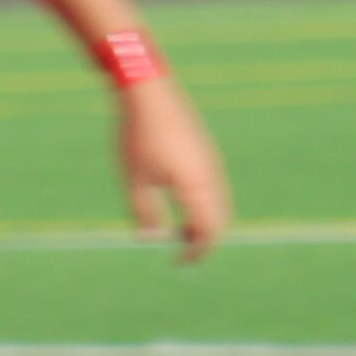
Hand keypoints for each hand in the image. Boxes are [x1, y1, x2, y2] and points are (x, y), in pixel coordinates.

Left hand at [120, 80, 227, 263]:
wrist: (148, 92)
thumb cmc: (136, 137)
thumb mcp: (134, 180)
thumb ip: (144, 213)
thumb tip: (152, 239)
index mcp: (196, 184)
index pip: (208, 229)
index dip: (197, 251)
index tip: (179, 262)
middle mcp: (211, 174)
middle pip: (221, 219)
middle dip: (205, 239)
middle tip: (183, 252)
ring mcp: (212, 161)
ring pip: (220, 203)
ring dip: (206, 222)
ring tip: (181, 233)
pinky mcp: (206, 152)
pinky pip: (215, 188)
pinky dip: (206, 205)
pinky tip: (184, 206)